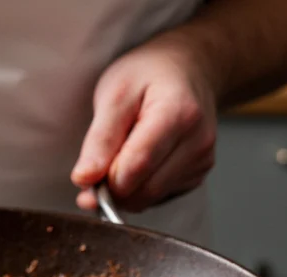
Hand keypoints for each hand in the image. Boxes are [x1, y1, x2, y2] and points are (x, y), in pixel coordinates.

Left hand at [71, 39, 216, 211]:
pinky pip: (159, 197)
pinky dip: (139, 189)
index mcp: (178, 114)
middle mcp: (198, 141)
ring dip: (124, 191)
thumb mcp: (113, 94)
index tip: (84, 177)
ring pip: (150, 198)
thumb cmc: (147, 75)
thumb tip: (84, 179)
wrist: (186, 68)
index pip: (137, 166)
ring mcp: (202, 160)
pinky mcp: (198, 174)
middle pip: (145, 189)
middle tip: (94, 169)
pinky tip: (136, 163)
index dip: (105, 180)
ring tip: (116, 158)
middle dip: (112, 188)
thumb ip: (99, 139)